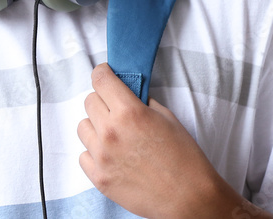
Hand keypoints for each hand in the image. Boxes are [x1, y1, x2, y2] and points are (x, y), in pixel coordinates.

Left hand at [77, 62, 238, 218]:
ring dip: (96, 126)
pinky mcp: (99, 178)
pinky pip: (83, 154)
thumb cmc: (184, 158)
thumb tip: (127, 91)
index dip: (103, 73)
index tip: (106, 74)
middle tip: (117, 109)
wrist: (189, 198)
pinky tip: (112, 155)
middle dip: (103, 101)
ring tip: (115, 135)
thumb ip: (142, 101)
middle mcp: (110, 132)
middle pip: (89, 101)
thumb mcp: (167, 118)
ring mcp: (102, 156)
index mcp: (129, 113)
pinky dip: (94, 152)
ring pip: (83, 126)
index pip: (100, 79)